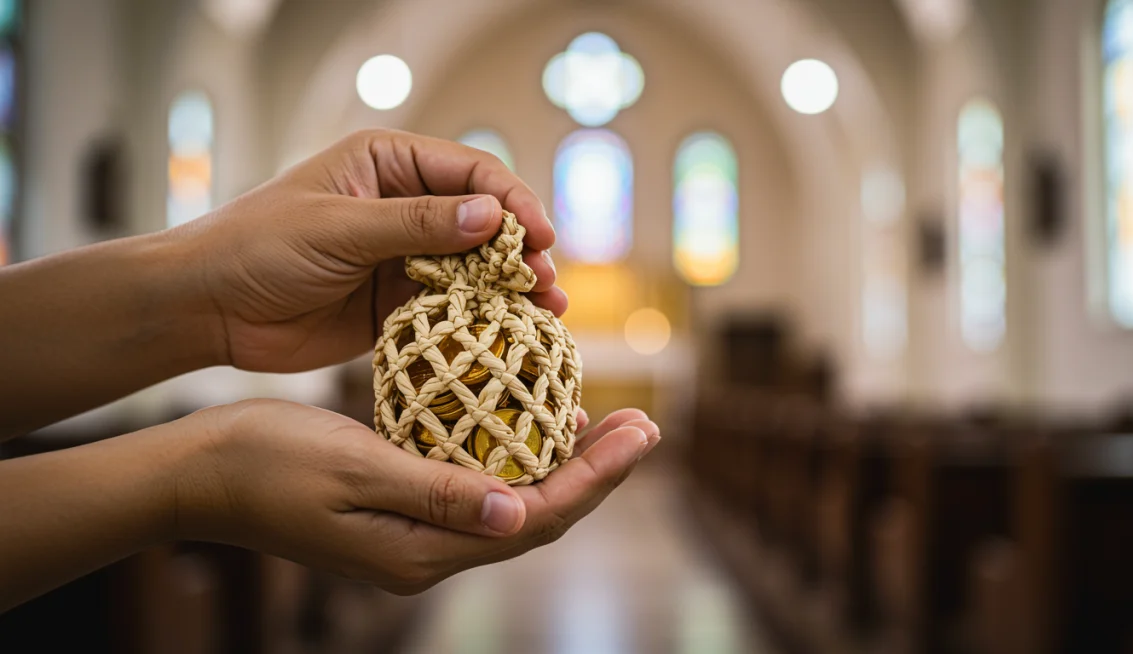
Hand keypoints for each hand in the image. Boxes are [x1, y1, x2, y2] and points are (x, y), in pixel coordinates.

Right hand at [178, 401, 659, 593]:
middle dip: (596, 473)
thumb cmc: (267, 463)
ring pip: (513, 504)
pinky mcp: (402, 511)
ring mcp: (415, 536)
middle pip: (536, 516)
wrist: (200, 475)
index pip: (534, 519)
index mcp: (420, 552)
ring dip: (564, 466)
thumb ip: (436, 492)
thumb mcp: (354, 469)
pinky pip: (479, 489)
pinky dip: (516, 457)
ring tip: (609, 425)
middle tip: (644, 424)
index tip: (640, 433)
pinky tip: (534, 425)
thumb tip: (518, 510)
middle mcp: (427, 553)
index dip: (595, 478)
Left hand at [179, 129, 566, 373]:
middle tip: (547, 282)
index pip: (469, 172)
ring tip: (546, 310)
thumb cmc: (258, 247)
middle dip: (519, 250)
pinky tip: (510, 334)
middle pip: (481, 222)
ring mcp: (401, 256)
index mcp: (387, 163)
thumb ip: (416, 224)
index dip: (511, 201)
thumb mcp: (339, 228)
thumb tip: (491, 217)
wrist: (208, 309)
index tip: (540, 237)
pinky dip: (480, 321)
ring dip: (509, 289)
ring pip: (473, 268)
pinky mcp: (395, 304)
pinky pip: (450, 309)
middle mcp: (402, 205)